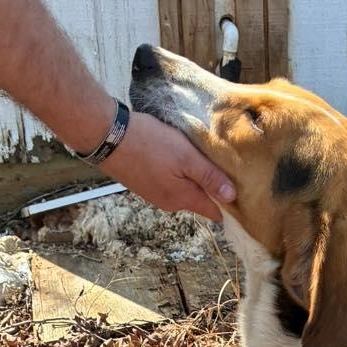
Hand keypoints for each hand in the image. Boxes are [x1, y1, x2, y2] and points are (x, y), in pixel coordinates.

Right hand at [101, 111, 234, 221]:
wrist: (104, 134)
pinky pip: (169, 183)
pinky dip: (177, 174)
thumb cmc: (149, 143)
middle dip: (213, 189)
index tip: (243, 191)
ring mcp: (154, 195)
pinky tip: (177, 158)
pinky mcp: (143, 183)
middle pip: (200, 200)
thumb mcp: (186, 157)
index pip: (215, 212)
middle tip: (224, 167)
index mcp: (183, 199)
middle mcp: (170, 203)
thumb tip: (232, 198)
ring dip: (194, 179)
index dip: (230, 205)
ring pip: (184, 191)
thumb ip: (210, 178)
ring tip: (201, 159)